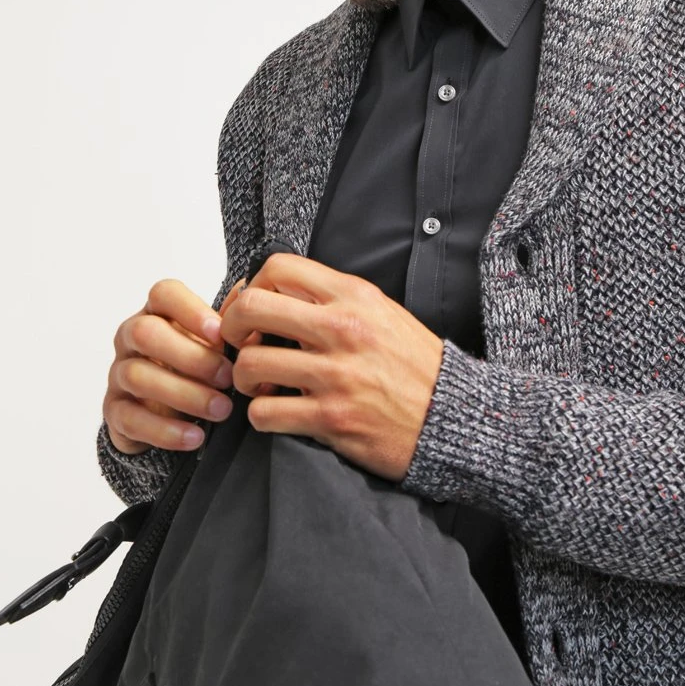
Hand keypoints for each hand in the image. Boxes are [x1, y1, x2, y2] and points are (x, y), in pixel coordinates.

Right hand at [104, 280, 239, 454]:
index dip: (191, 310)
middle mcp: (131, 337)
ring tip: (221, 410)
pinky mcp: (115, 412)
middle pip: (144, 332)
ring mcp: (119, 374)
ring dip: (185, 394)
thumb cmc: (197, 366)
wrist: (167, 412)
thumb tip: (259, 306)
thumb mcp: (215, 344)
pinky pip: (131, 419)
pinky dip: (166, 431)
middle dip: (190, 356)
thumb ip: (233, 325)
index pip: (163, 294)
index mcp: (157, 312)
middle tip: (228, 377)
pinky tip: (195, 437)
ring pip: (137, 376)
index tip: (222, 334)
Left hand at [218, 254, 443, 481]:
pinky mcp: (331, 418)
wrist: (453, 416)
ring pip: (250, 363)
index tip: (251, 307)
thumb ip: (333, 299)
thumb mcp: (380, 312)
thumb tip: (277, 294)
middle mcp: (342, 329)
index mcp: (353, 296)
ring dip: (244, 377)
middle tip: (238, 342)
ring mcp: (335, 374)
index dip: (252, 286)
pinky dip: (261, 416)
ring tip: (261, 384)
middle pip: (252, 307)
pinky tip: (277, 413)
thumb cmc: (414, 366)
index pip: (279, 267)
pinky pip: (265, 413)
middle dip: (231, 326)